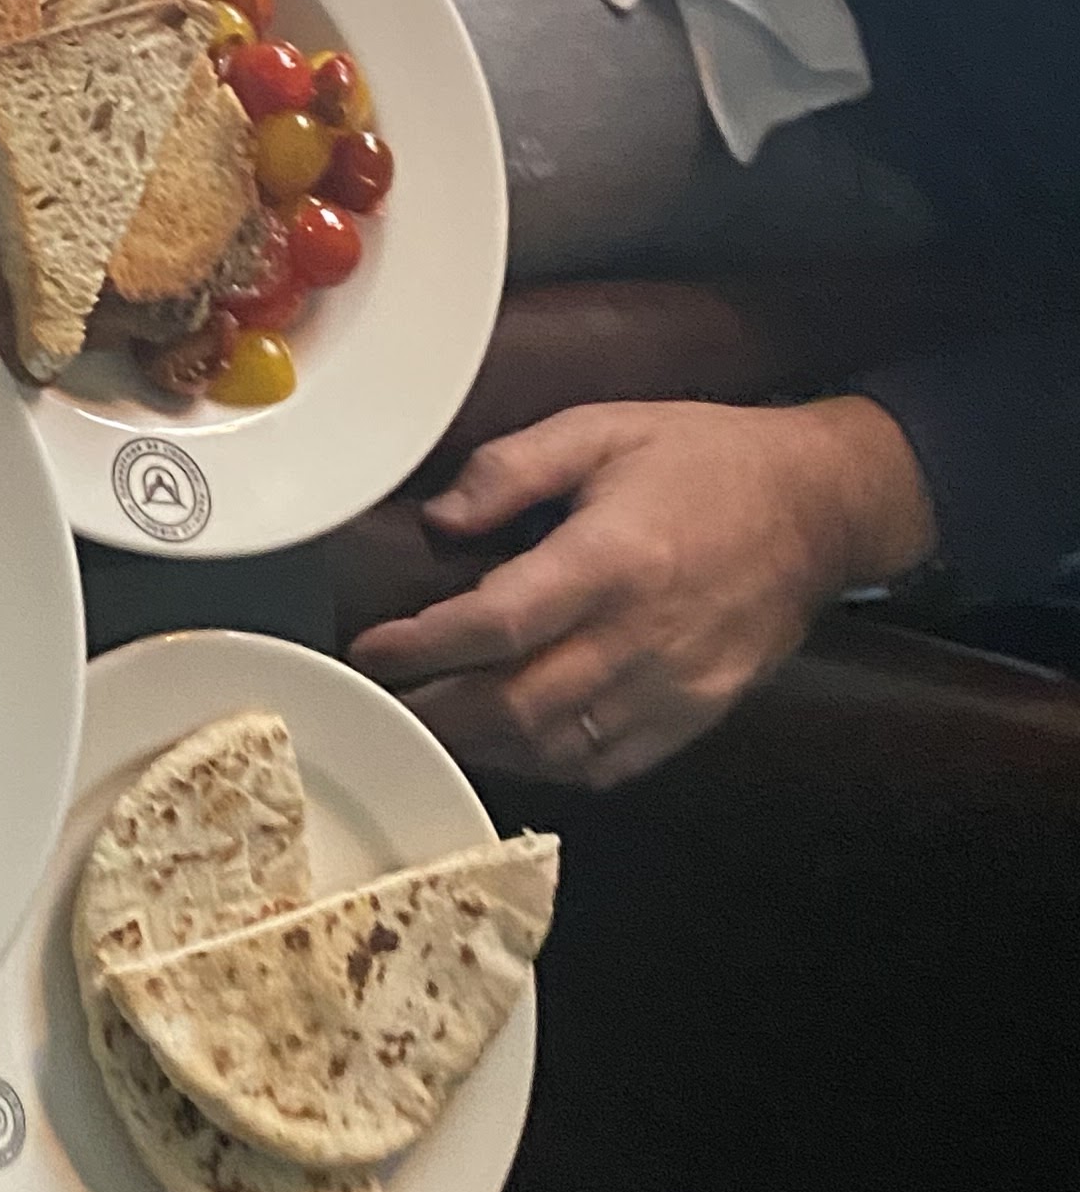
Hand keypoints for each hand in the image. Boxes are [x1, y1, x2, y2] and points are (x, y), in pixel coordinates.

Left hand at [346, 396, 935, 788]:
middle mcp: (644, 635)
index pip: (496, 624)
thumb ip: (509, 469)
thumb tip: (438, 522)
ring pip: (558, 747)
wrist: (821, 506)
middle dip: (436, 711)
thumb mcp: (600, 428)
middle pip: (517, 705)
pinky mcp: (700, 713)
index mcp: (613, 559)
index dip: (422, 646)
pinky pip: (610, 763)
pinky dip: (548, 763)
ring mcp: (677, 686)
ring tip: (431, 722)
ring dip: (484, 745)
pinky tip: (510, 742)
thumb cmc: (706, 460)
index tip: (371, 650)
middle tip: (381, 701)